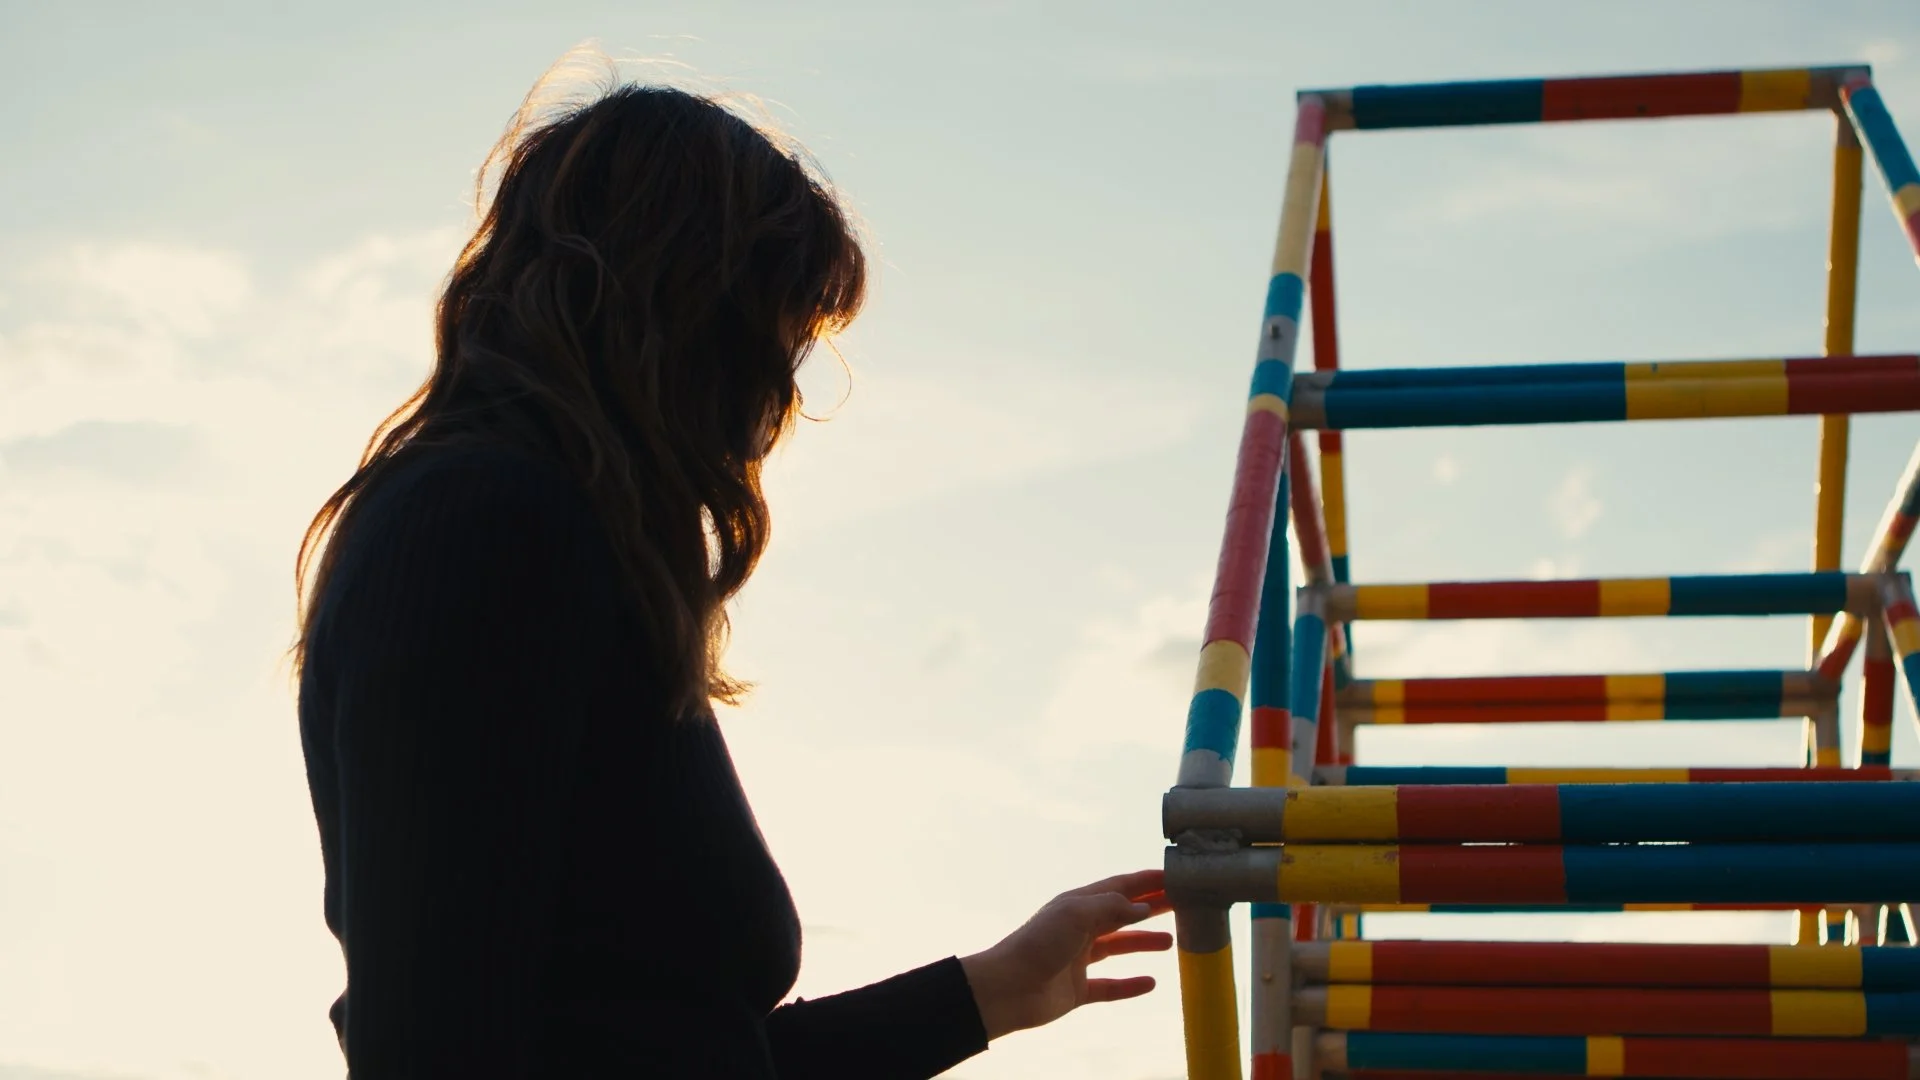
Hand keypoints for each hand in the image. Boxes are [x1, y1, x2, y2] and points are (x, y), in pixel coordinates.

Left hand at [958, 869, 1171, 1040]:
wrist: (1007, 989)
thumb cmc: (1038, 943)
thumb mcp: (1076, 914)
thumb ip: (1111, 907)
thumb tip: (1142, 906)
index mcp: (1078, 904)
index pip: (1119, 887)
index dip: (1146, 881)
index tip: (1174, 876)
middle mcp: (1079, 929)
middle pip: (1122, 914)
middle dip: (1151, 907)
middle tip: (1182, 904)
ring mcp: (1078, 959)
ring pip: (1118, 947)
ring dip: (1143, 942)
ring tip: (1171, 942)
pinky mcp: (1078, 989)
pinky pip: (1110, 986)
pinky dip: (1130, 984)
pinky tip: (1150, 983)